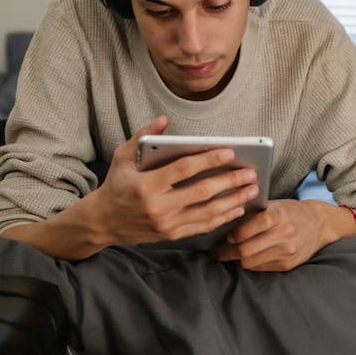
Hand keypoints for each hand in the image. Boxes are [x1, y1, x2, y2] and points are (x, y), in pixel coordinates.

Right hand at [90, 116, 260, 246]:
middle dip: (229, 182)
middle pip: (201, 192)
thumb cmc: (116, 184)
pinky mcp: (172, 235)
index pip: (183, 170)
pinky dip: (223, 218)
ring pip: (207, 212)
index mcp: (146, 186)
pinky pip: (203, 226)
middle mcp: (158, 207)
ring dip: (233, 201)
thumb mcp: (122, 157)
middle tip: (250, 172)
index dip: (208, 159)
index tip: (230, 152)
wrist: (104, 222)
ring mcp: (167, 224)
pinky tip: (237, 208)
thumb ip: (143, 136)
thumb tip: (163, 120)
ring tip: (251, 189)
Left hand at [212, 198, 348, 271]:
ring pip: (251, 262)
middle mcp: (284, 234)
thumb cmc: (290, 211)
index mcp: (279, 215)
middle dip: (226, 252)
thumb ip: (253, 212)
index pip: (248, 228)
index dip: (232, 235)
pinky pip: (260, 268)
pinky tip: (244, 258)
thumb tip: (224, 221)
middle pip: (246, 250)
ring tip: (226, 254)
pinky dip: (249, 264)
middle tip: (216, 250)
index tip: (223, 236)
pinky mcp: (287, 265)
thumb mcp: (274, 204)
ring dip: (235, 260)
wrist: (319, 224)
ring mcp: (287, 251)